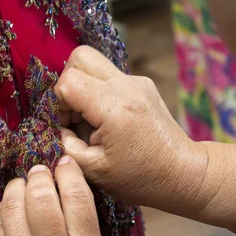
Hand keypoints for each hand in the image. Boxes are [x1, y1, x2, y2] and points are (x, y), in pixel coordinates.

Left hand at [0, 156, 109, 235]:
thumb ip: (83, 230)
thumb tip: (66, 190)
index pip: (76, 195)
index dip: (69, 172)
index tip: (65, 164)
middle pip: (40, 194)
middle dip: (41, 174)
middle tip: (42, 172)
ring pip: (12, 205)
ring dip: (19, 187)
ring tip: (25, 185)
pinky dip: (5, 211)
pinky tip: (12, 208)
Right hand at [54, 46, 207, 214]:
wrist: (183, 174)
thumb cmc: (140, 178)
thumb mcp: (92, 170)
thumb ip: (64, 145)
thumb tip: (52, 128)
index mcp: (115, 107)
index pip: (68, 81)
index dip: (58, 103)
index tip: (64, 127)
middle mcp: (127, 85)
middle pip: (80, 57)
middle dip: (67, 83)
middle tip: (72, 115)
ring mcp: (137, 81)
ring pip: (94, 64)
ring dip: (82, 88)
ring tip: (88, 121)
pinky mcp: (142, 85)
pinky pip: (108, 77)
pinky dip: (97, 94)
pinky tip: (105, 122)